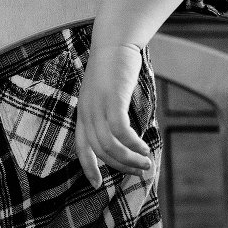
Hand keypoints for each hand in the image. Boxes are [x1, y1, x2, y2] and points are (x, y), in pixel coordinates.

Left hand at [75, 44, 151, 188]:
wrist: (115, 41)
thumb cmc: (115, 68)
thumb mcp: (109, 94)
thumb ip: (112, 113)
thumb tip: (126, 134)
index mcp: (83, 112)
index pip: (81, 146)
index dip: (88, 167)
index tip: (97, 185)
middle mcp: (86, 111)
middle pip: (99, 150)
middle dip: (120, 166)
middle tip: (141, 172)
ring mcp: (97, 105)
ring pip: (109, 145)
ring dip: (129, 159)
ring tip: (146, 163)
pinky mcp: (111, 98)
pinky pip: (120, 131)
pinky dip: (132, 144)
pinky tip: (144, 148)